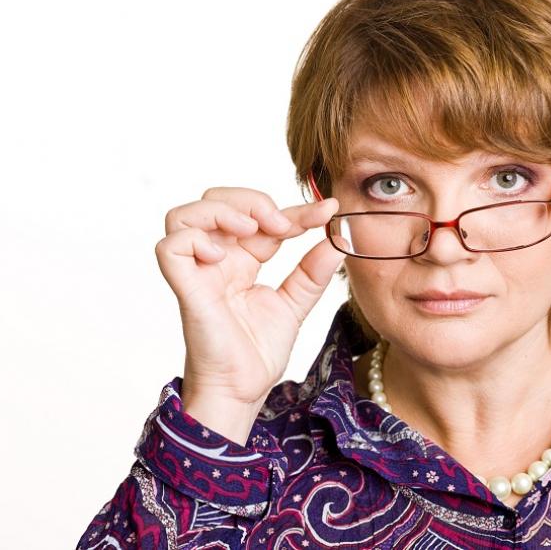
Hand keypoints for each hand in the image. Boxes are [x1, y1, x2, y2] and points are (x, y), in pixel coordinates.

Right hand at [154, 186, 341, 438]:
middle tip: (282, 223)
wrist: (244, 391)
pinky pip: (170, 246)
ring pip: (185, 214)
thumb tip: (338, 239)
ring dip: (221, 211)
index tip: (328, 211)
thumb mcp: (296, 303)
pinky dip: (195, 238)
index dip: (295, 210)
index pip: (263, 219)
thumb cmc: (258, 353)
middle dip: (251, 201)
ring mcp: (198, 272)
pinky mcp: (185, 289)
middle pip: (216, 201)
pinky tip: (222, 254)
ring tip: (252, 230)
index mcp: (242, 261)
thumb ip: (313, 271)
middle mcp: (217, 260)